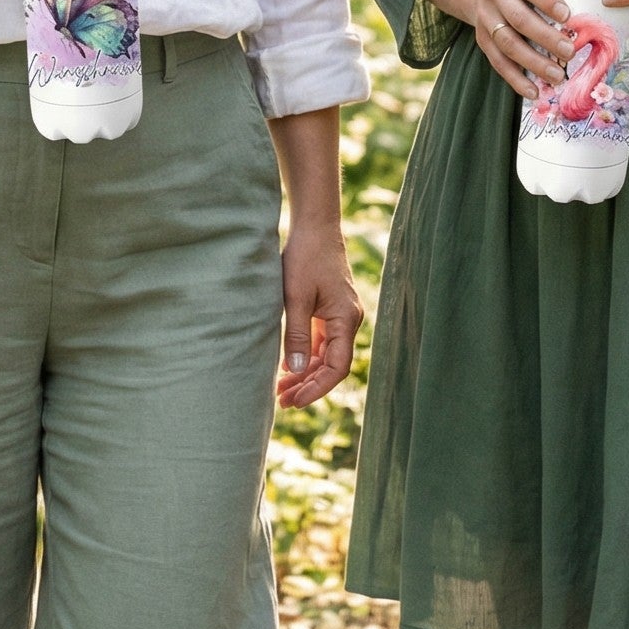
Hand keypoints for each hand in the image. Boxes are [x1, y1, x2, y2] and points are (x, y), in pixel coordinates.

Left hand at [276, 221, 362, 407]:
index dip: (316, 388)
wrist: (315, 227)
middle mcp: (348, 321)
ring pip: (325, 356)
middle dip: (308, 386)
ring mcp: (340, 316)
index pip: (337, 368)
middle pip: (332, 366)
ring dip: (305, 373)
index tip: (295, 400)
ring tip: (280, 390)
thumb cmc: (305, 257)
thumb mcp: (296, 297)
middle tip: (282, 402)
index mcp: (346, 319)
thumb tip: (293, 371)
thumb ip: (296, 334)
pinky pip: (321, 342)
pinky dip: (305, 356)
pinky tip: (287, 367)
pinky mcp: (330, 311)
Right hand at [471, 0, 574, 101]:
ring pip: (508, 43)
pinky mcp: (482, 39)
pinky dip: (516, 79)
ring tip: (558, 76)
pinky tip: (534, 91)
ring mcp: (485, 17)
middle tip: (570, 52)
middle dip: (546, 38)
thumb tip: (593, 10)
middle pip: (519, 18)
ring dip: (534, 63)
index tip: (568, 16)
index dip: (547, 0)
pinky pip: (498, 62)